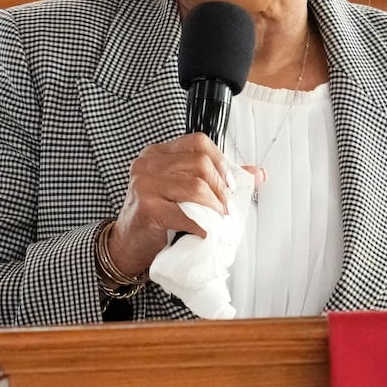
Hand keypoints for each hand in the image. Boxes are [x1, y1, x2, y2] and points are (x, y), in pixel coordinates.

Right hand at [105, 133, 234, 275]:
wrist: (129, 243)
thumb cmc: (157, 216)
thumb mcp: (184, 191)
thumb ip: (218, 179)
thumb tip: (257, 174)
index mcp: (158, 153)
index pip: (198, 142)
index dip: (220, 161)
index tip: (229, 183)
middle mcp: (148, 164)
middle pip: (199, 163)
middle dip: (220, 187)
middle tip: (226, 206)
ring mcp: (145, 184)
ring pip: (195, 186)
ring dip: (214, 206)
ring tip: (218, 218)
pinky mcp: (147, 208)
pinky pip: (184, 213)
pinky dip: (200, 225)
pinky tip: (202, 231)